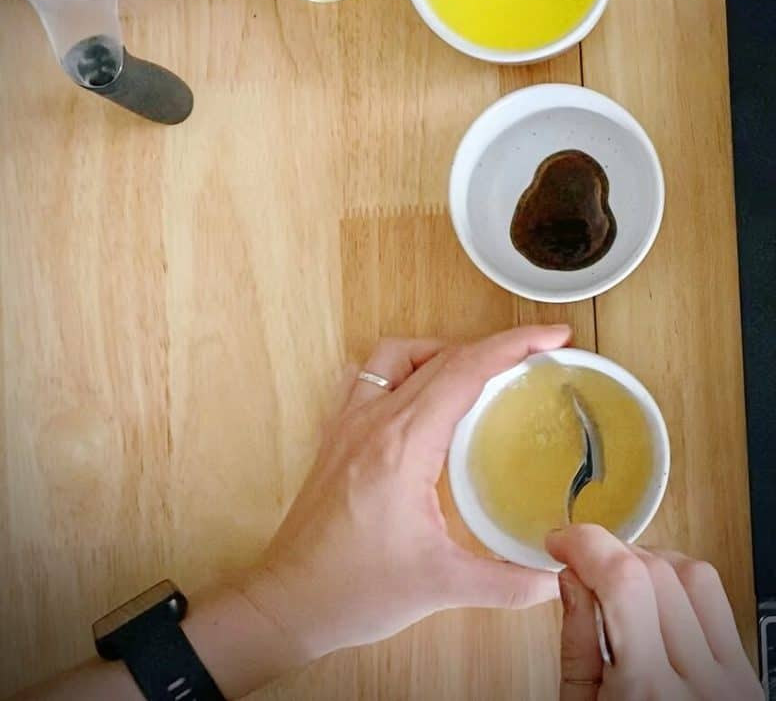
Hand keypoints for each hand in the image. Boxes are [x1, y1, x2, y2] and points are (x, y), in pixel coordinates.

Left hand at [242, 325, 570, 663]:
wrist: (289, 600)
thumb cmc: (357, 590)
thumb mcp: (442, 586)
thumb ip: (508, 583)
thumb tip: (557, 578)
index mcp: (404, 445)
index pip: (465, 371)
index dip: (514, 345)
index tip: (553, 337)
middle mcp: (375, 420)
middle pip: (442, 357)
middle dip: (495, 346)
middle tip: (537, 354)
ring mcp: (350, 421)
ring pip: (401, 355)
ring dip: (445, 350)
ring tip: (481, 370)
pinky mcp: (338, 433)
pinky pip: (374, 376)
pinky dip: (407, 368)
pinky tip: (424, 393)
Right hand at [547, 524, 761, 700]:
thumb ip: (576, 643)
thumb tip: (572, 577)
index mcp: (647, 694)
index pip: (624, 581)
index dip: (586, 544)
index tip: (562, 542)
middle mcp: (701, 683)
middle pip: (655, 570)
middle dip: (608, 552)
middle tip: (580, 563)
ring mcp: (734, 680)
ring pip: (694, 575)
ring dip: (648, 561)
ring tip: (619, 580)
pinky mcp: (749, 679)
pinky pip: (717, 603)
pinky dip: (679, 585)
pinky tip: (654, 602)